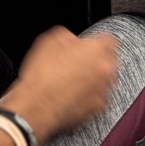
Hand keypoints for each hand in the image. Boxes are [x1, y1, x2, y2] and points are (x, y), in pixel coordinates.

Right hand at [0, 26, 118, 143]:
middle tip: (80, 64)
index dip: (97, 42)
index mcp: (97, 49)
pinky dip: (90, 96)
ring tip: (74, 82)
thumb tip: (73, 41)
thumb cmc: (42, 76)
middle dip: (97, 60)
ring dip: (95, 79)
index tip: (90, 46)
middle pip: (109, 60)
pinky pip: (98, 98)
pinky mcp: (98, 109)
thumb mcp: (50, 41)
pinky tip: (74, 96)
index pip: (109, 40)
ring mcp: (104, 91)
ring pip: (105, 80)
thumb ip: (69, 36)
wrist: (35, 108)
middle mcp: (106, 69)